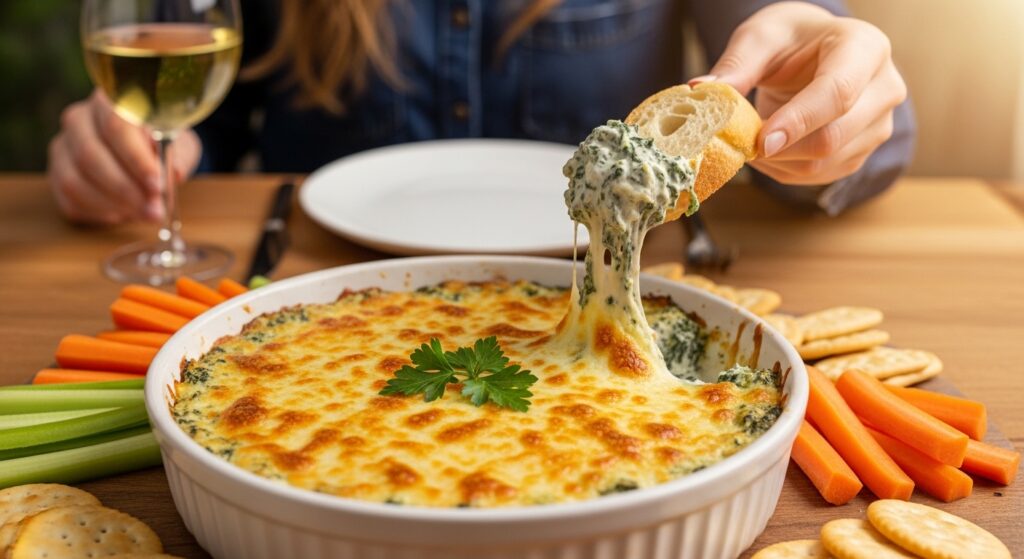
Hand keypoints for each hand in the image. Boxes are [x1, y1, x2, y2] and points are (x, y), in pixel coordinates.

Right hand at [47, 89, 200, 223]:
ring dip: (113, 204)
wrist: (145, 151)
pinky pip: (69, 199)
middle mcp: (78, 119)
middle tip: (155, 210)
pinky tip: (123, 214)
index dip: (136, 160)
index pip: (116, 127)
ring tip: (144, 214)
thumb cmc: (162, 144)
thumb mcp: (179, 144)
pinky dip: (98, 212)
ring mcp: (62, 147)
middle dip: (126, 189)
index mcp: (109, 101)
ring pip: (75, 180)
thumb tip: (175, 172)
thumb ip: (177, 155)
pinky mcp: (56, 174)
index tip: (158, 185)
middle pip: (90, 155)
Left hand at [694, 2, 906, 185]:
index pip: (837, 92)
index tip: (759, 142)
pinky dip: (784, 171)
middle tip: (738, 143)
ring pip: (825, 163)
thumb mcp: (760, 37)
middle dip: (779, 149)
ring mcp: (879, 124)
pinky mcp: (862, 151)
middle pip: (833, 136)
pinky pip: (820, 175)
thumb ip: (736, 64)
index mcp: (865, 47)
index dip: (798, 121)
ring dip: (777, 162)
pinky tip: (766, 152)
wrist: (816, 52)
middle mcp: (884, 87)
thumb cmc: (791, 40)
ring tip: (749, 141)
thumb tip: (702, 89)